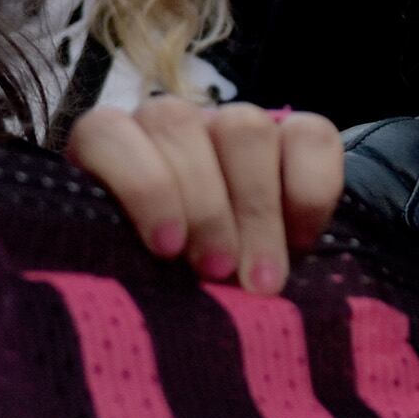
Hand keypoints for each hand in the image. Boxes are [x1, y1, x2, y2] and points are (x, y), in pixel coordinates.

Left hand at [66, 95, 343, 295]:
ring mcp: (232, 125)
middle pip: (178, 125)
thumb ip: (130, 271)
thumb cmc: (168, 292)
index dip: (139, 184)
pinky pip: (312, 135)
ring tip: (260, 279)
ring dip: (256, 207)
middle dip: (204, 207)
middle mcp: (170, 128)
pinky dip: (310, 192)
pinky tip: (301, 241)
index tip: (167, 248)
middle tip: (218, 273)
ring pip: (243, 127)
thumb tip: (142, 291)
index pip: (105, 132)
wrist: (239, 289)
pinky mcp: (296, 134)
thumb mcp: (139, 284)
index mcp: (113, 156)